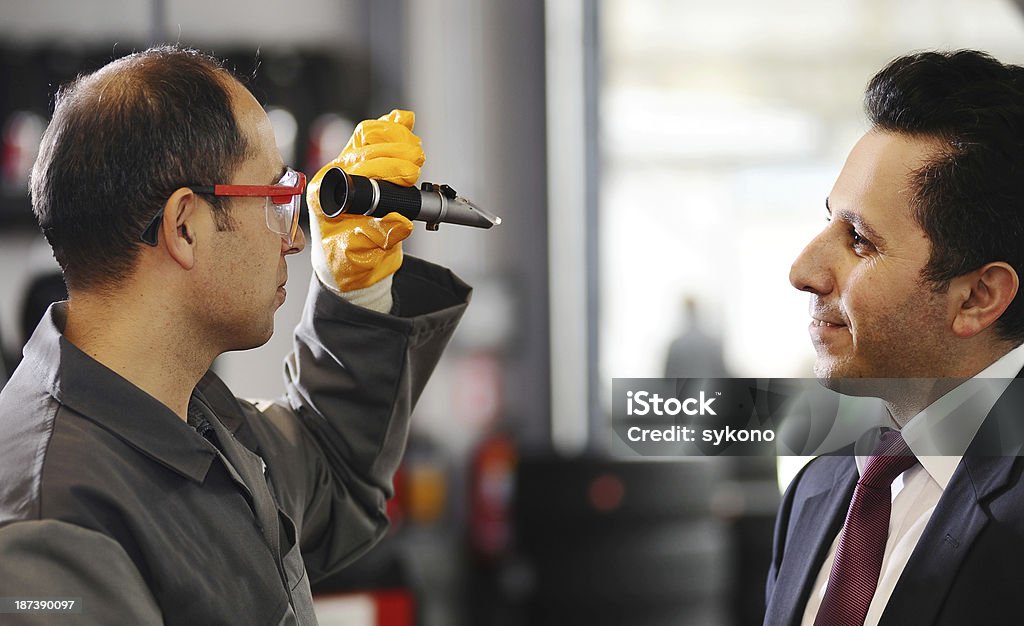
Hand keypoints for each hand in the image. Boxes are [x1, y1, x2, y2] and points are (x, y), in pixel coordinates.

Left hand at [306, 110, 423, 299]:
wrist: (349, 266)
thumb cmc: (347, 263)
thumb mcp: (359, 257)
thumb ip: (377, 239)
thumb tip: (400, 222)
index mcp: (325, 195)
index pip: (357, 167)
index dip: (387, 168)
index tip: (409, 177)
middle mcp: (333, 176)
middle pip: (364, 147)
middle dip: (396, 152)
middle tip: (416, 165)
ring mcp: (348, 168)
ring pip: (368, 137)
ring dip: (396, 138)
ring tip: (416, 151)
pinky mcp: (363, 166)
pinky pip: (373, 139)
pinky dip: (391, 128)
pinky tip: (404, 121)